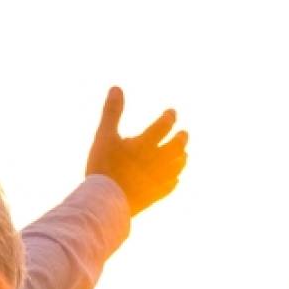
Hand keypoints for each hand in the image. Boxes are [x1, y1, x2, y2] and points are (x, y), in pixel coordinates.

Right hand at [84, 86, 188, 215]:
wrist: (105, 201)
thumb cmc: (103, 167)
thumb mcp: (104, 136)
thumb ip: (112, 112)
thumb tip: (116, 87)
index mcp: (146, 144)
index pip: (164, 126)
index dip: (169, 117)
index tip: (172, 113)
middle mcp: (158, 160)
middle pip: (176, 147)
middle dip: (181, 139)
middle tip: (184, 134)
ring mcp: (159, 179)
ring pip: (177, 166)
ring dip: (181, 158)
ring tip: (183, 155)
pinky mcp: (156, 195)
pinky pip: (170, 186)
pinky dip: (174, 179)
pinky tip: (174, 179)